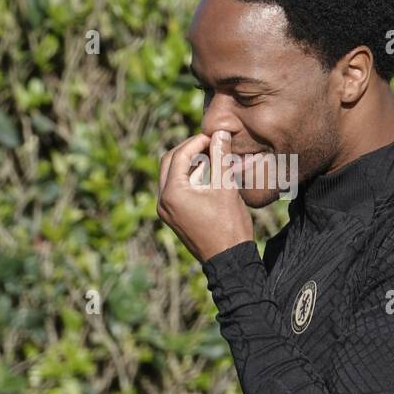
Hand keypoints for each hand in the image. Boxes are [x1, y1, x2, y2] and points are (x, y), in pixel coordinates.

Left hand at [157, 129, 253, 262]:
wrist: (230, 261)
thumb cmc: (229, 226)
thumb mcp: (226, 188)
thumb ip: (221, 158)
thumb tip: (220, 133)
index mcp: (172, 193)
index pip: (180, 155)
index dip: (197, 142)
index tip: (214, 136)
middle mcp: (163, 201)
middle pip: (169, 162)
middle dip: (188, 149)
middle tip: (208, 142)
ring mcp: (167, 211)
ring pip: (171, 176)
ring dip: (189, 163)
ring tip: (211, 155)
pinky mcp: (174, 218)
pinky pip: (176, 190)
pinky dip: (189, 178)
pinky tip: (208, 173)